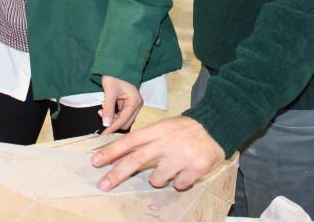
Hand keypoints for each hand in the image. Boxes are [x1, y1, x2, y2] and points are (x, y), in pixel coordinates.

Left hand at [92, 116, 224, 191]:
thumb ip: (144, 142)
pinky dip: (180, 181)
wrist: (217, 127)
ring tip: (171, 166)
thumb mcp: (164, 128)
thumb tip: (118, 157)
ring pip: (157, 179)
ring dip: (160, 178)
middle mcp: (167, 142)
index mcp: (158, 130)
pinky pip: (177, 185)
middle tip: (102, 185)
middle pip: (136, 160)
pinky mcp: (195, 168)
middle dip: (116, 174)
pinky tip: (186, 169)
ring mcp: (181, 156)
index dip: (111, 152)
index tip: (96, 162)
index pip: (130, 141)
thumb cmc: (185, 130)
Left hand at [100, 75, 142, 134]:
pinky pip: (121, 113)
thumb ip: (108, 109)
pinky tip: (105, 106)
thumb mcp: (110, 92)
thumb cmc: (115, 75)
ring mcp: (133, 104)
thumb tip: (106, 124)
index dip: (112, 128)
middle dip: (112, 122)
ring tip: (101, 109)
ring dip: (112, 117)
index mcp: (135, 102)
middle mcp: (137, 105)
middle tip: (101, 116)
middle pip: (125, 122)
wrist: (117, 64)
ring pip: (123, 119)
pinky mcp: (129, 103)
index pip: (123, 120)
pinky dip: (113, 113)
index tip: (103, 134)